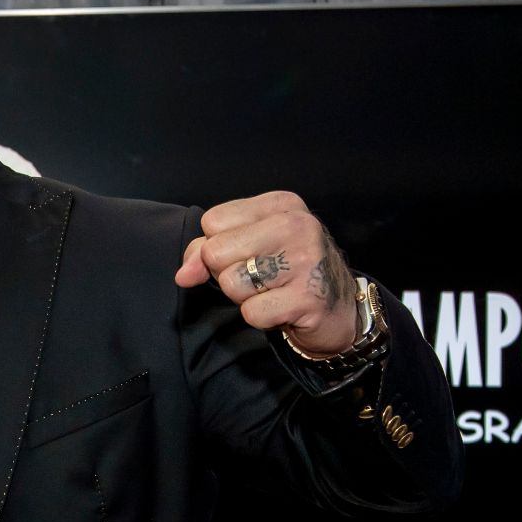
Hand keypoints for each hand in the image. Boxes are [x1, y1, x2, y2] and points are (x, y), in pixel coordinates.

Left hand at [174, 191, 357, 355]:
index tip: (246, 254)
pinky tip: (281, 308)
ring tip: (272, 291)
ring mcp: (305, 260)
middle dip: (226, 272)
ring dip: (243, 296)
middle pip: (215, 252)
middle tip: (259, 277)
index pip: (212, 221)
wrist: (337, 310)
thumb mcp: (249, 246)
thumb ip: (206, 251)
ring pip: (230, 283)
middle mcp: (296, 225)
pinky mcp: (307, 297)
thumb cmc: (286, 272)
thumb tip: (183, 274)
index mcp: (280, 204)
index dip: (217, 246)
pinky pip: (251, 312)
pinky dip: (259, 317)